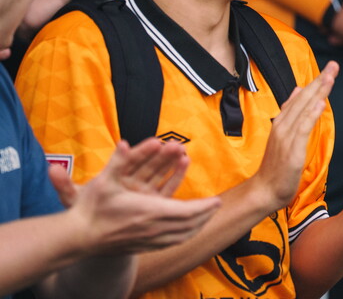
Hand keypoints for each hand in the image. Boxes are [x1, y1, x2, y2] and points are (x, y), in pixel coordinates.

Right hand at [52, 139, 220, 253]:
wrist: (77, 238)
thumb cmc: (90, 209)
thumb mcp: (103, 181)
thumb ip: (117, 161)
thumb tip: (125, 142)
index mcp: (149, 211)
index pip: (187, 211)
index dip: (204, 207)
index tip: (217, 201)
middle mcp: (152, 228)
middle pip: (188, 224)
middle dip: (205, 215)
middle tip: (216, 206)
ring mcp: (148, 240)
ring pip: (181, 236)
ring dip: (197, 226)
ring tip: (206, 218)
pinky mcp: (141, 247)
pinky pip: (170, 243)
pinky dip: (183, 237)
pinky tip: (186, 233)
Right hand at [250, 62, 337, 210]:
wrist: (265, 190)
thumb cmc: (277, 166)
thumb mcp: (285, 136)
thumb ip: (291, 113)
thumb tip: (298, 91)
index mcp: (283, 122)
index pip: (301, 97)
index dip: (315, 82)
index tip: (329, 68)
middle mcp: (283, 125)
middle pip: (303, 98)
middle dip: (319, 81)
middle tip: (334, 65)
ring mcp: (286, 136)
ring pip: (304, 109)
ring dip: (317, 92)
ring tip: (330, 77)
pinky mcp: (291, 149)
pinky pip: (302, 128)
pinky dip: (311, 114)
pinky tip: (320, 103)